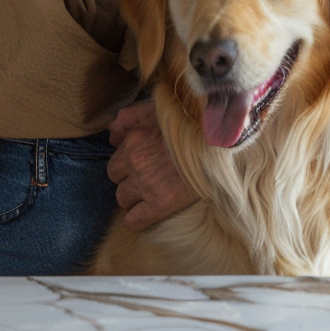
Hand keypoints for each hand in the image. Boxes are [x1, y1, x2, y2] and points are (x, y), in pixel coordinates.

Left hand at [107, 99, 197, 229]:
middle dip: (128, 180)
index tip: (140, 166)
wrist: (218, 142)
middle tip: (146, 178)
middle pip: (116, 181)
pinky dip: (138, 219)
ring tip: (151, 193)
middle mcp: (135, 162)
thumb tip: (111, 133)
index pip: (114, 162)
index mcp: (134, 139)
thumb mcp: (157, 110)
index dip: (126, 166)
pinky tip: (148, 212)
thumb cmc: (188, 123)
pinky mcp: (161, 203)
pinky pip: (135, 220)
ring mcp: (146, 184)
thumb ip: (129, 118)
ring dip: (134, 197)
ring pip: (123, 199)